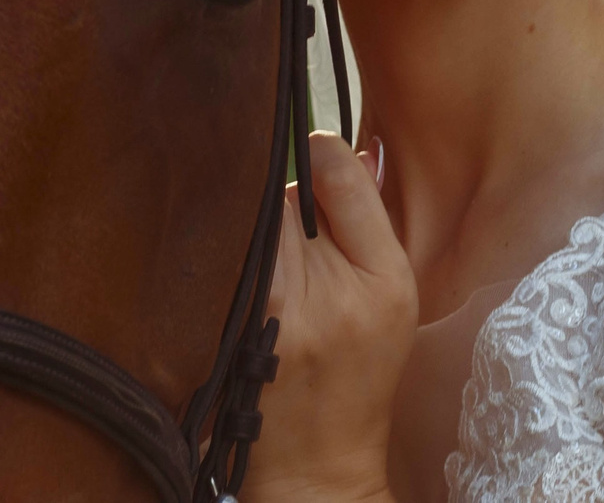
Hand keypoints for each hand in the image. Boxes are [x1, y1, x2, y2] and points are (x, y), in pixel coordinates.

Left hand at [243, 133, 415, 502]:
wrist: (316, 461)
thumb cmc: (361, 371)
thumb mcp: (392, 288)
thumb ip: (362, 209)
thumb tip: (327, 142)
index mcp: (365, 280)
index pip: (317, 178)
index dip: (310, 160)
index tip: (313, 158)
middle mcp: (299, 294)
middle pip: (268, 197)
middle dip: (279, 200)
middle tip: (295, 232)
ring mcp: (248, 313)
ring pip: (237, 224)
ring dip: (250, 228)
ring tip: (272, 264)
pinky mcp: (211, 329)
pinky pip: (211, 259)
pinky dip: (224, 257)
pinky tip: (238, 280)